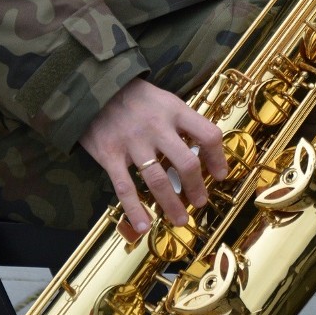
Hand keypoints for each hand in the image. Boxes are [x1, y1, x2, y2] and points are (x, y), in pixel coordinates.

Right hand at [80, 76, 228, 233]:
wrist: (94, 87)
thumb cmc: (135, 96)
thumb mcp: (165, 99)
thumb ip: (182, 122)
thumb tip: (204, 150)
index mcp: (175, 110)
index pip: (208, 135)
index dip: (218, 158)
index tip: (220, 174)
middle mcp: (157, 127)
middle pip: (186, 163)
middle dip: (196, 187)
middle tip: (200, 201)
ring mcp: (133, 142)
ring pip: (158, 180)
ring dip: (171, 204)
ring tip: (180, 219)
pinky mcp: (110, 155)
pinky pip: (125, 187)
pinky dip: (135, 210)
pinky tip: (143, 226)